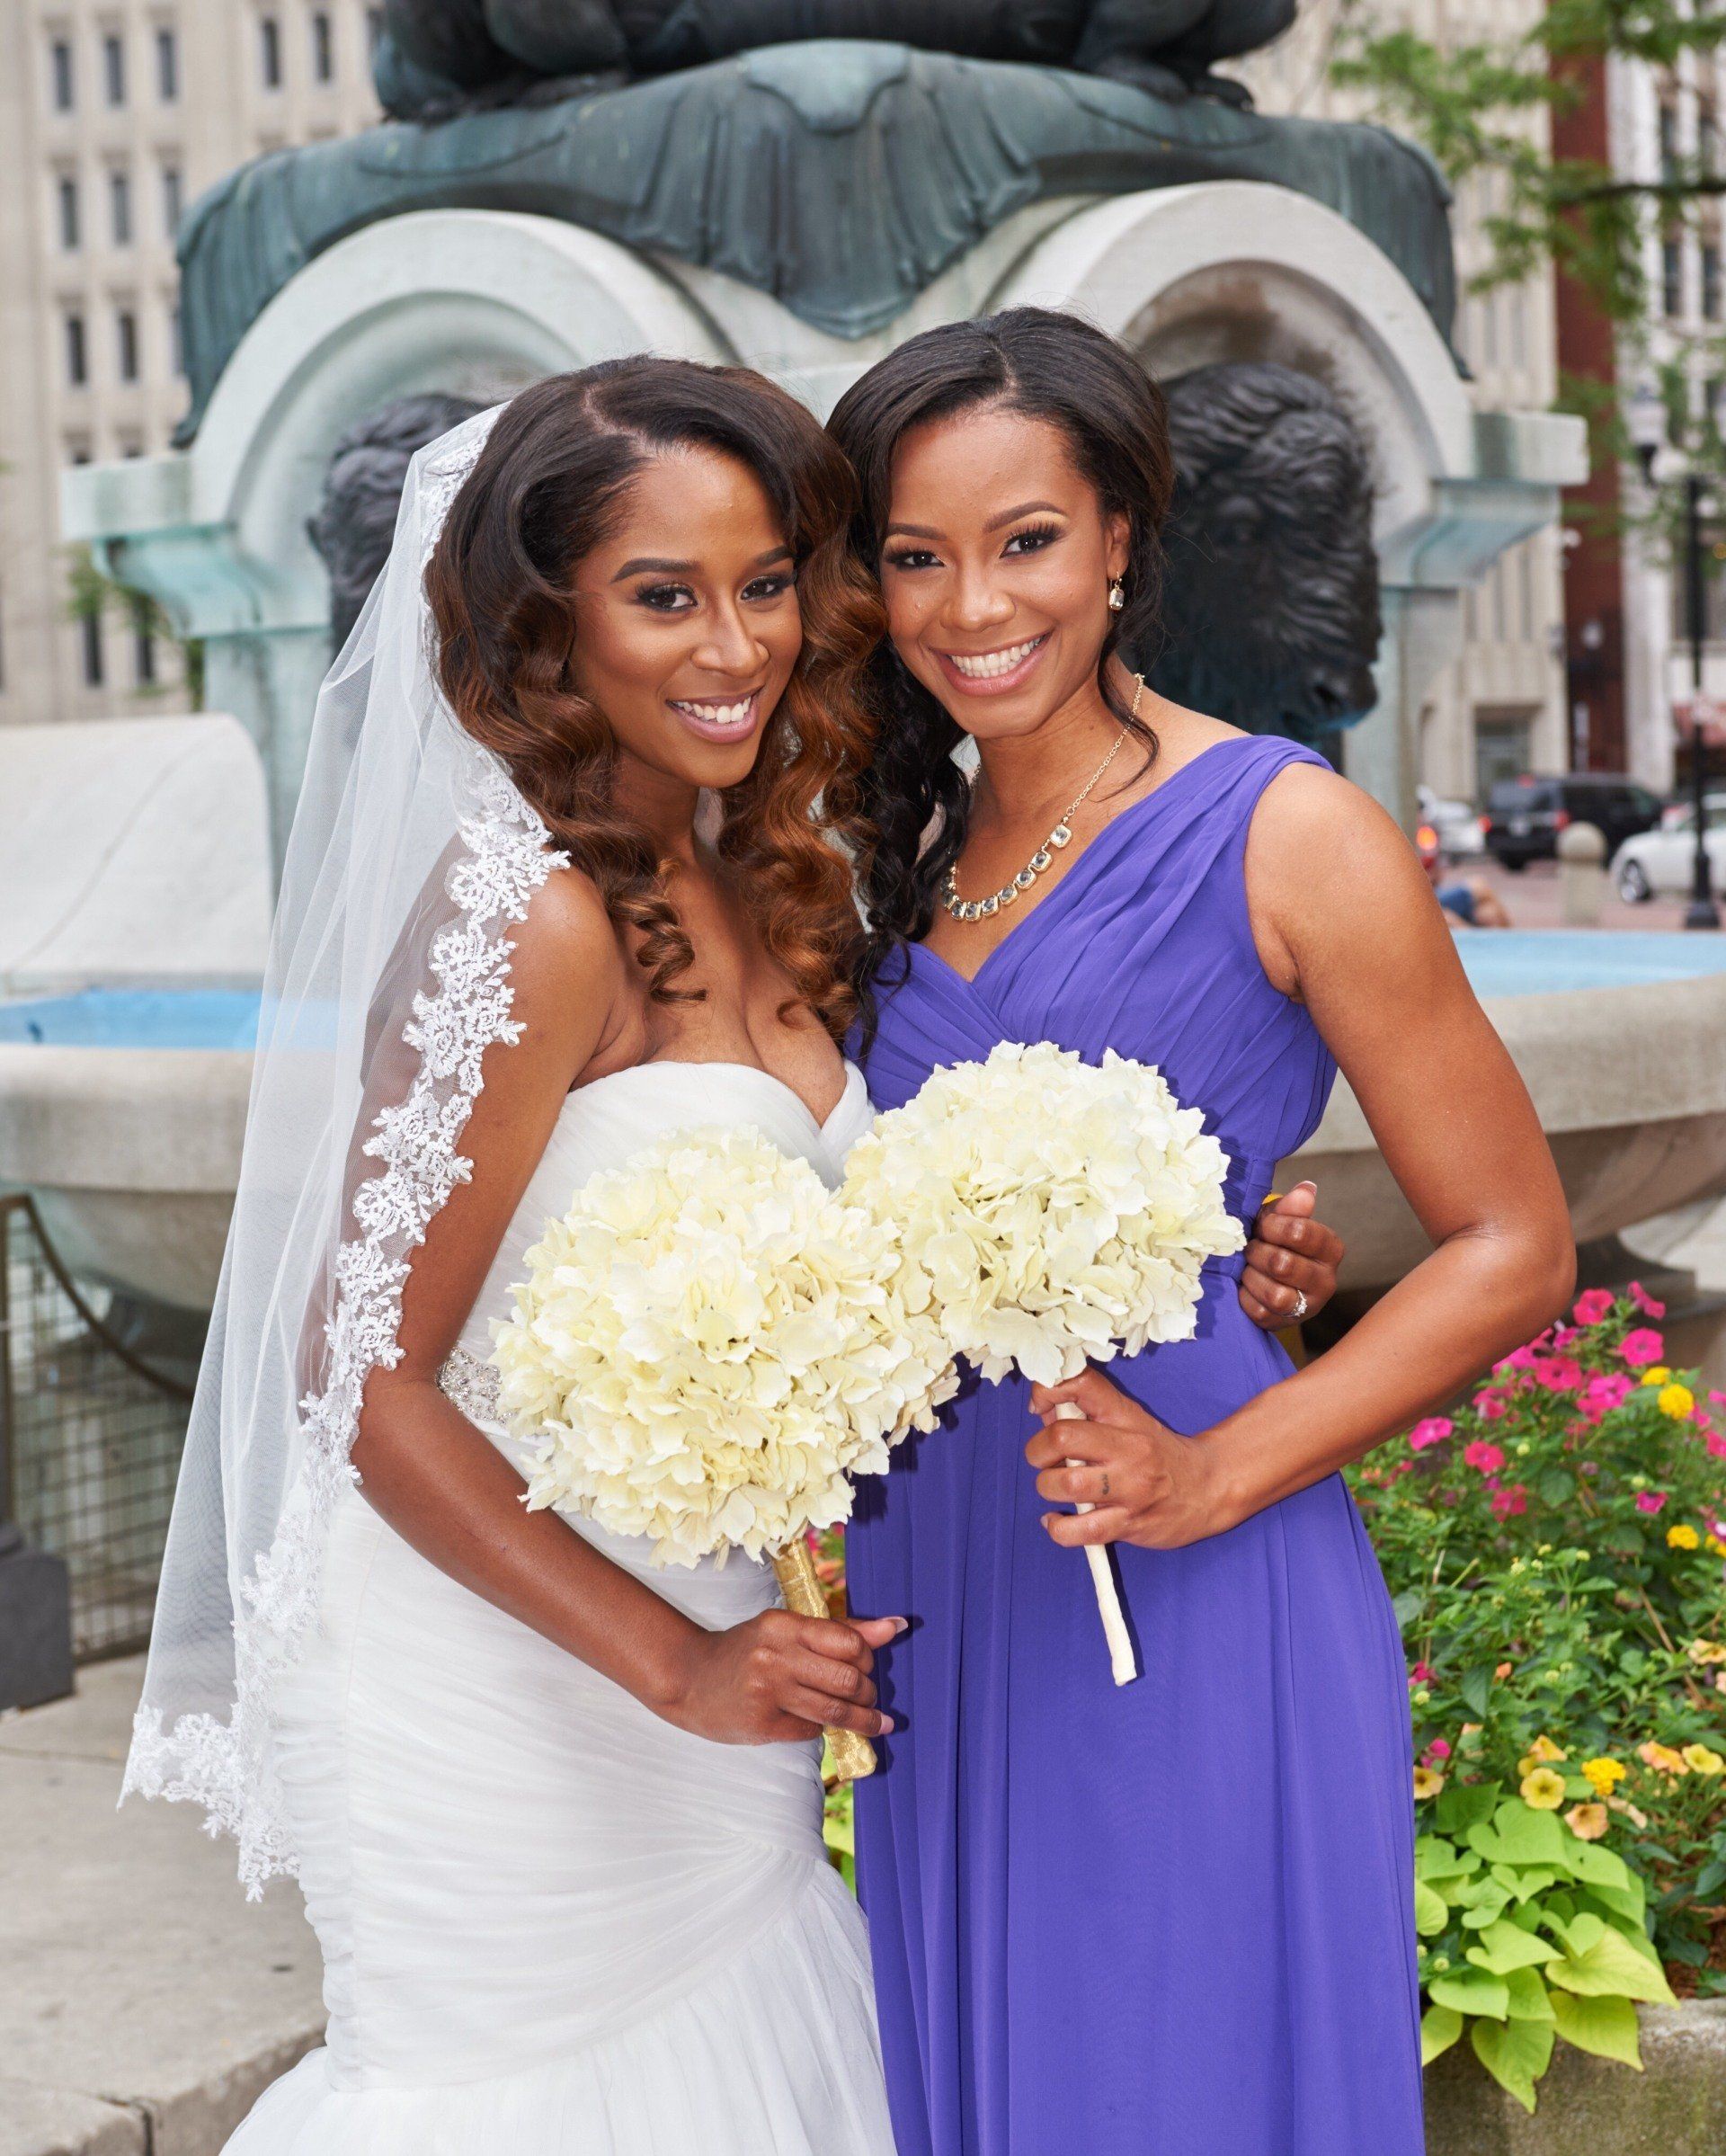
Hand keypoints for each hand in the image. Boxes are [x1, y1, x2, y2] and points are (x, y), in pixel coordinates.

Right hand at [657, 1608, 901, 1746]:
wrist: (689, 1678)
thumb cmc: (747, 1650)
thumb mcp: (787, 1630)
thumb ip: (840, 1631)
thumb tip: (896, 1626)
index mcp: (783, 1625)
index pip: (848, 1643)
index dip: (868, 1659)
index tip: (870, 1668)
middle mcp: (774, 1656)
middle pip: (846, 1680)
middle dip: (869, 1693)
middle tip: (871, 1698)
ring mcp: (766, 1692)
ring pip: (834, 1710)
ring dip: (863, 1720)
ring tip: (876, 1723)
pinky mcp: (760, 1724)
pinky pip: (810, 1729)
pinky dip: (822, 1728)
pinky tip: (821, 1724)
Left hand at [1025, 1367, 1236, 1549]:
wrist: (1210, 1488)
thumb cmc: (1159, 1453)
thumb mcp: (1130, 1420)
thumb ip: (1086, 1412)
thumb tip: (1042, 1410)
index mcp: (1124, 1415)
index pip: (1080, 1383)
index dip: (1047, 1389)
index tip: (1039, 1405)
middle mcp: (1128, 1448)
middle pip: (1061, 1437)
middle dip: (1038, 1450)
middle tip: (1045, 1459)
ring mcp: (1130, 1488)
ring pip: (1065, 1484)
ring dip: (1047, 1487)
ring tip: (1055, 1488)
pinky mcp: (1129, 1524)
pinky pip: (1078, 1530)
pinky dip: (1057, 1527)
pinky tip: (1057, 1520)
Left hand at [1240, 1180, 1342, 1330]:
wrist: (1264, 1273)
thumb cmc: (1274, 1240)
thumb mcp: (1280, 1219)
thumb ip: (1291, 1207)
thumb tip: (1306, 1190)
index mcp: (1330, 1248)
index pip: (1302, 1232)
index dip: (1274, 1226)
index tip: (1262, 1225)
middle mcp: (1326, 1280)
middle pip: (1284, 1265)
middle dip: (1259, 1253)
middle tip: (1250, 1247)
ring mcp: (1308, 1305)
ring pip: (1276, 1295)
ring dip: (1252, 1277)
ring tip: (1247, 1267)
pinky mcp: (1285, 1323)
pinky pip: (1261, 1313)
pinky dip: (1246, 1297)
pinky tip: (1245, 1286)